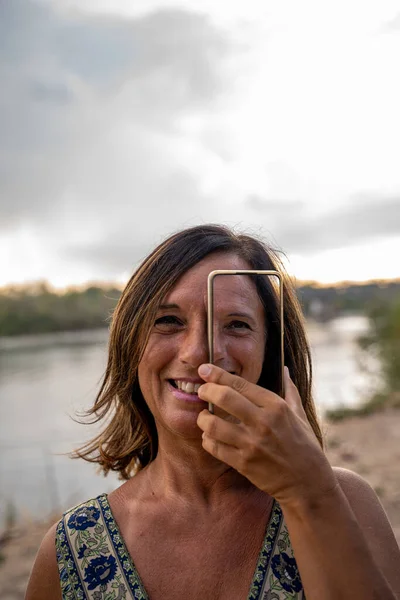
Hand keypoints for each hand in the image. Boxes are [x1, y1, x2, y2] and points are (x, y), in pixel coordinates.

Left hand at [197, 364, 336, 506]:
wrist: (309, 484)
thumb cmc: (305, 447)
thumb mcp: (300, 415)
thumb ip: (290, 390)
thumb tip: (285, 369)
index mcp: (276, 406)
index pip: (240, 384)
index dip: (217, 374)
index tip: (205, 369)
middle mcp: (263, 422)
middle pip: (224, 398)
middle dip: (206, 390)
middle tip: (201, 391)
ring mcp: (252, 444)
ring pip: (214, 425)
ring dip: (203, 418)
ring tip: (204, 417)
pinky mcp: (244, 464)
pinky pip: (215, 447)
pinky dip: (207, 440)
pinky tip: (209, 437)